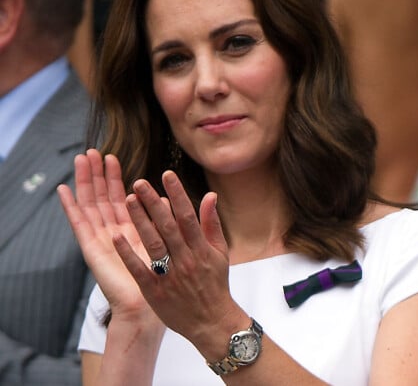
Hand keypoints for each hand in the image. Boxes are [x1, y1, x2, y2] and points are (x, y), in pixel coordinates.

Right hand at [58, 149, 159, 325]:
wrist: (148, 307)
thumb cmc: (163, 277)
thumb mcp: (171, 243)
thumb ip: (169, 220)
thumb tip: (173, 199)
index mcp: (130, 229)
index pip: (118, 197)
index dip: (114, 178)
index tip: (112, 157)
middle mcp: (113, 231)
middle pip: (101, 197)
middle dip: (96, 175)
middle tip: (92, 152)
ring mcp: (100, 239)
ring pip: (90, 204)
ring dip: (84, 182)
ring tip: (80, 160)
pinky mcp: (91, 249)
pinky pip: (79, 224)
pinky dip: (71, 207)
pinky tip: (63, 190)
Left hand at [112, 171, 245, 360]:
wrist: (212, 322)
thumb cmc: (215, 283)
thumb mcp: (220, 252)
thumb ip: (212, 223)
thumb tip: (210, 195)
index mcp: (201, 248)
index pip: (188, 216)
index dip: (177, 194)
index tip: (167, 175)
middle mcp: (186, 259)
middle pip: (168, 227)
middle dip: (153, 203)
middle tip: (139, 182)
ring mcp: (170, 276)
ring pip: (153, 244)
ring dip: (140, 221)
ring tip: (127, 200)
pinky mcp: (155, 291)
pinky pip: (140, 270)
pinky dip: (128, 254)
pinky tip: (116, 236)